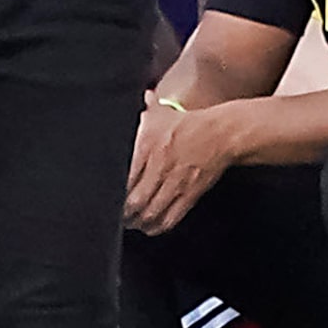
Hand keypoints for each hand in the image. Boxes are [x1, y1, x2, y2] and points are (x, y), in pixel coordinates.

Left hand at [125, 98, 234, 235]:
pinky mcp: (190, 195)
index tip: (106, 196)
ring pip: (150, 213)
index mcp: (148, 146)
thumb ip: (143, 111)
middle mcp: (161, 167)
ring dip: (137, 222)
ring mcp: (176, 183)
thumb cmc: (188, 125)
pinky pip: (170, 218)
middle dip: (122, 212)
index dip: (112, 191)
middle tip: (115, 215)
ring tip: (129, 222)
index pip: (124, 176)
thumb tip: (136, 100)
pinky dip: (157, 227)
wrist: (221, 134)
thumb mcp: (160, 114)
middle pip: (134, 200)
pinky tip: (149, 226)